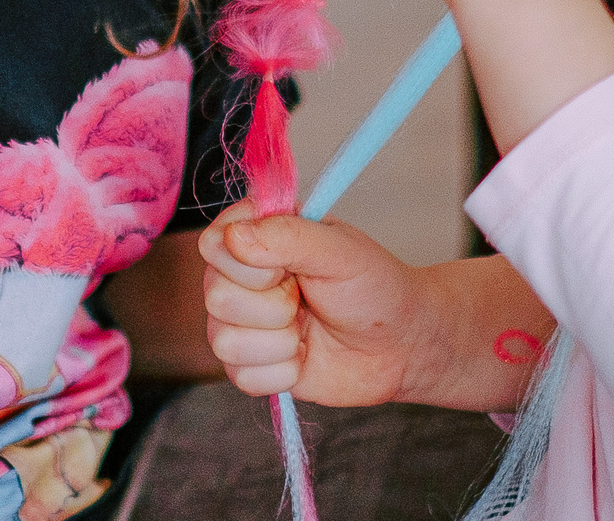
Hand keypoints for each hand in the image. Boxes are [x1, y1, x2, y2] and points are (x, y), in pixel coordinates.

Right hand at [198, 205, 432, 406]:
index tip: (289, 267)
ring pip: (224, 341)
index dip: (249, 264)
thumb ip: (288, 236)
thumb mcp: (340, 251)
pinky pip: (241, 377)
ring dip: (280, 342)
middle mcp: (240, 278)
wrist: (400, 345)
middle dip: (274, 307)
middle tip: (307, 299)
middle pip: (216, 297)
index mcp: (257, 236)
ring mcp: (242, 323)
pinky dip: (282, 373)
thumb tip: (234, 238)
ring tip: (307, 329)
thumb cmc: (375, 287)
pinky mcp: (250, 365)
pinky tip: (304, 357)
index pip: (213, 244)